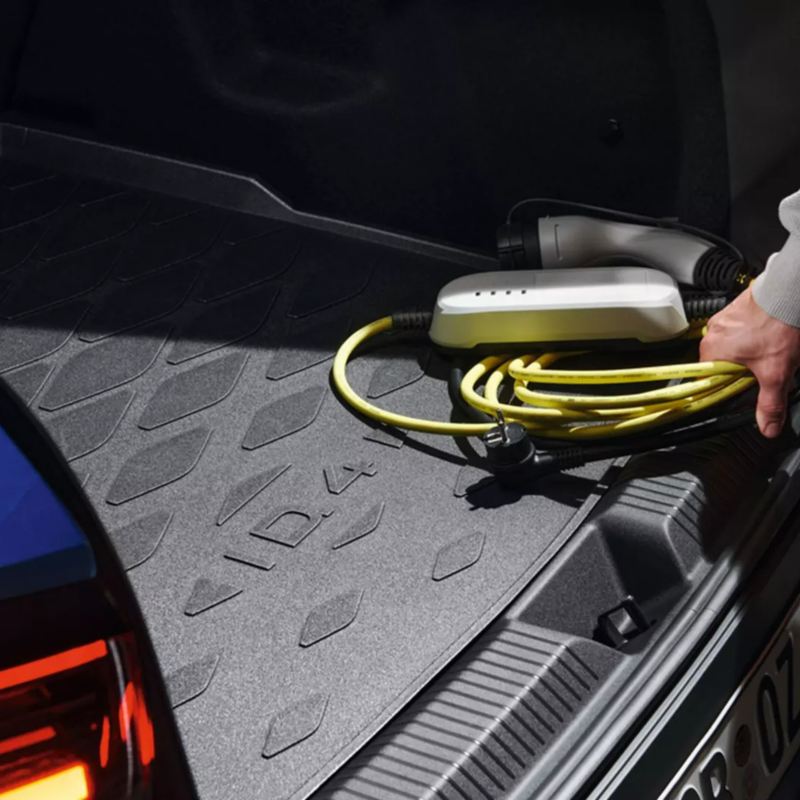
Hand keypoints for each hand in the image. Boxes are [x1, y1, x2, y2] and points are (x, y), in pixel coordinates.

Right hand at [699, 286, 799, 437]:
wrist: (789, 293)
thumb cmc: (777, 324)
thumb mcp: (776, 372)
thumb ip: (770, 403)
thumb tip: (768, 427)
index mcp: (711, 352)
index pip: (709, 381)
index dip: (728, 387)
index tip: (742, 388)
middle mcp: (712, 334)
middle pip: (723, 364)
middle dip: (744, 370)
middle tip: (763, 368)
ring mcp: (723, 319)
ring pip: (734, 347)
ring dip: (750, 352)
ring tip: (770, 348)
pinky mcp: (736, 309)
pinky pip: (740, 330)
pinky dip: (754, 335)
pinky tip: (770, 335)